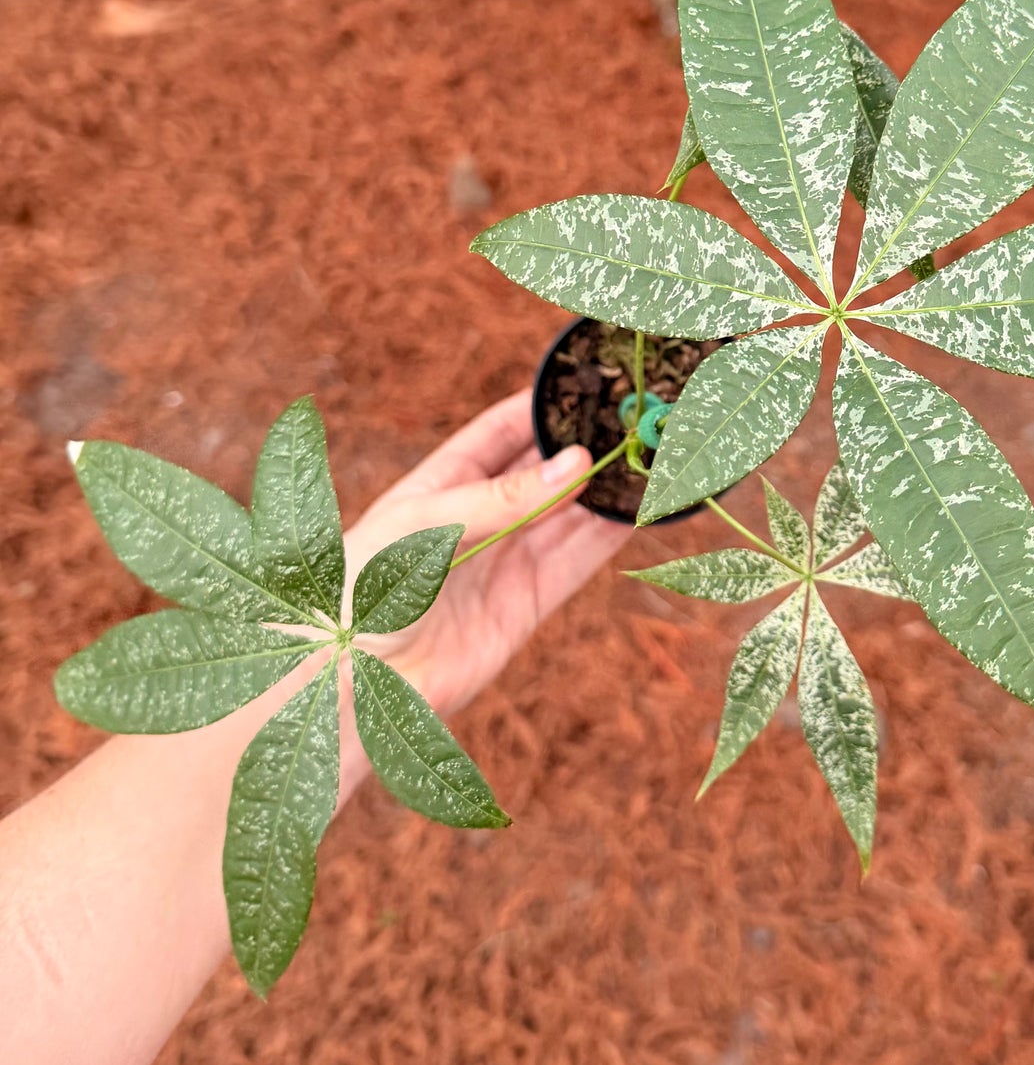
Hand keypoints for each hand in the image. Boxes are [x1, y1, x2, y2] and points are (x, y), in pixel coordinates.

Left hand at [341, 391, 626, 718]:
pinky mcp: (525, 604)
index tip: (584, 380)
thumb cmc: (365, 590)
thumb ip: (504, 498)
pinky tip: (639, 509)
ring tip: (649, 458)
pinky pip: (575, 560)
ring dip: (606, 490)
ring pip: (568, 515)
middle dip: (584, 447)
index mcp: (442, 484)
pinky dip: (608, 535)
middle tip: (632, 419)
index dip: (539, 407)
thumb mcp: (428, 526)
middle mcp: (479, 518)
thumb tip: (578, 463)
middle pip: (542, 472)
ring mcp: (504, 560)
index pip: (498, 433)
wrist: (352, 683)